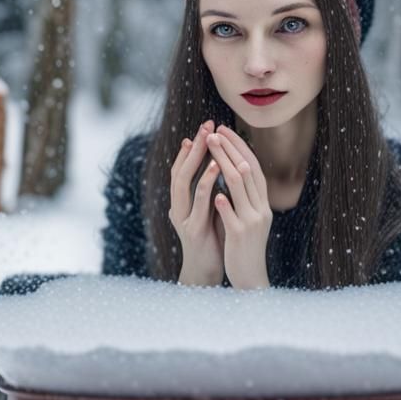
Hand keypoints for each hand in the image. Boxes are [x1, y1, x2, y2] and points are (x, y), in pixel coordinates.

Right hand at [169, 119, 224, 284]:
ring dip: (195, 161)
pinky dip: (206, 184)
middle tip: (204, 126)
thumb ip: (212, 192)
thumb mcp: (211, 211)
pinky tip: (215, 169)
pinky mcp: (193, 230)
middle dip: (193, 148)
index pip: (184, 169)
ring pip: (184, 184)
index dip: (192, 148)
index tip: (205, 127)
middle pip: (180, 171)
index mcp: (182, 203)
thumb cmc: (211, 240)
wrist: (206, 273)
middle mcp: (177, 207)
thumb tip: (222, 166)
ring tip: (208, 142)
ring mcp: (183, 218)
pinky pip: (199, 203)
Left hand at [206, 125, 271, 289]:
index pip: (252, 167)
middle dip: (229, 149)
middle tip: (213, 131)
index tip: (224, 130)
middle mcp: (260, 208)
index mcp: (262, 203)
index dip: (239, 147)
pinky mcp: (240, 236)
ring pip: (239, 187)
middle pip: (246, 171)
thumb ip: (244, 197)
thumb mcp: (248, 217)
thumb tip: (234, 169)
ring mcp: (251, 222)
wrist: (251, 278)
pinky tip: (215, 193)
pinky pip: (232, 216)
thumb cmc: (244, 246)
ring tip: (211, 147)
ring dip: (224, 164)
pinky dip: (225, 204)